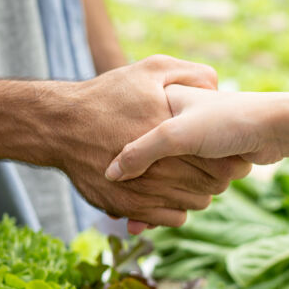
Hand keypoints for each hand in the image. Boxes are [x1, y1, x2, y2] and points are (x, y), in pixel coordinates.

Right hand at [35, 56, 249, 228]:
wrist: (60, 125)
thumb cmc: (107, 95)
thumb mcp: (151, 70)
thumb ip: (190, 75)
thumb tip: (218, 87)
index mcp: (173, 135)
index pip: (223, 161)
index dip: (228, 156)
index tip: (223, 147)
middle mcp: (162, 167)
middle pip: (214, 185)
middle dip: (218, 175)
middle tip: (210, 162)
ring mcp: (146, 191)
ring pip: (196, 203)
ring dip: (197, 192)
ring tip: (188, 174)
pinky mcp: (130, 208)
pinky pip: (174, 218)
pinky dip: (177, 208)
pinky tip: (169, 189)